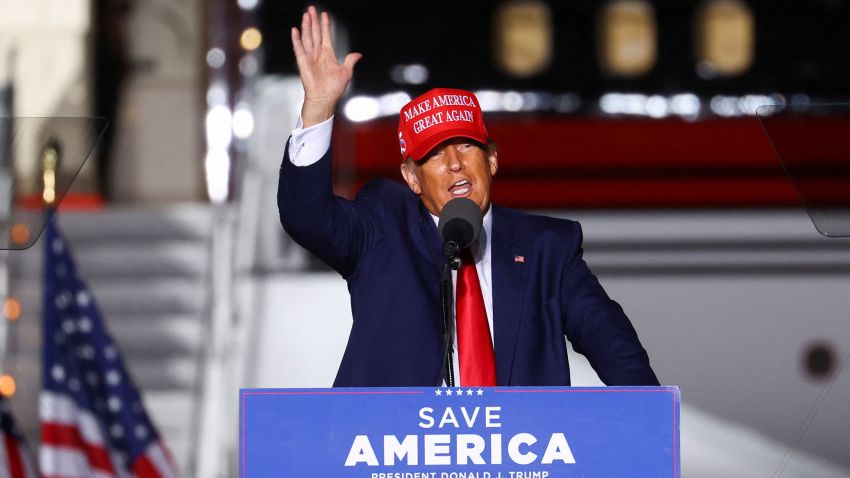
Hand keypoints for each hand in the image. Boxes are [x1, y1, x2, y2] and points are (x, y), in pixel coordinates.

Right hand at [292, 6, 361, 126]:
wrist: (325, 98)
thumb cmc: (334, 88)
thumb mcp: (346, 72)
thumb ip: (350, 61)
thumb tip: (358, 54)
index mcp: (328, 54)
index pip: (325, 35)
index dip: (325, 25)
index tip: (324, 14)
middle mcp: (318, 54)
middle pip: (315, 33)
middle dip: (313, 21)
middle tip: (312, 9)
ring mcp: (310, 57)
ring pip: (307, 37)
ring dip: (306, 26)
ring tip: (306, 15)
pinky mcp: (303, 62)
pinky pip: (299, 49)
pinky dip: (296, 39)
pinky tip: (295, 30)